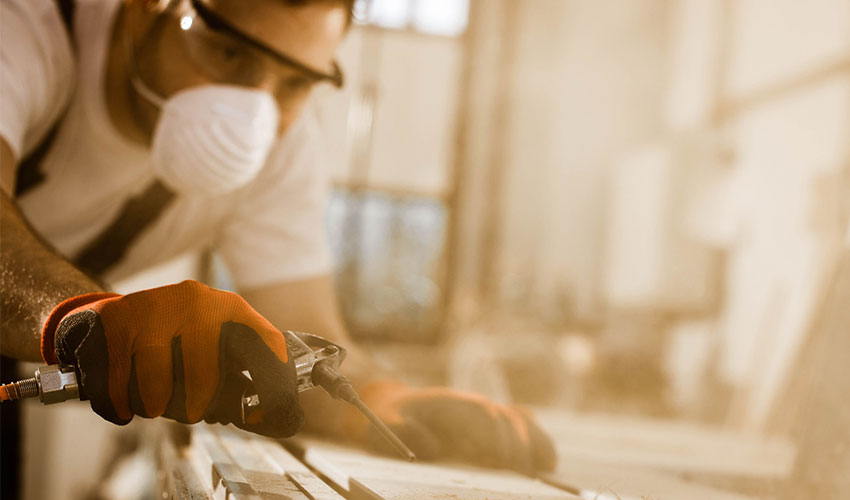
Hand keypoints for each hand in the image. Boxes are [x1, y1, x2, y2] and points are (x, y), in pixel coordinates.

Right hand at [41, 280, 302, 436]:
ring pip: (159, 383)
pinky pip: (121, 384)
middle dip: (197, 405)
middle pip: (204, 374)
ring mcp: (156, 307)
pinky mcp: (118, 320)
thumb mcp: (215, 348)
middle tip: (191, 411)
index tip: (267, 414)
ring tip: (154, 400)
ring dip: (156, 406)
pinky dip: (123, 404)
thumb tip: (282, 422)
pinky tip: (128, 398)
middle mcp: (198, 302)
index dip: (272, 383)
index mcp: (231, 309)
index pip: (267, 343)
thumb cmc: (176, 342)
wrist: (118, 315)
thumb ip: (244, 382)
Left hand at [345, 381, 556, 471]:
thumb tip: (432, 448)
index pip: (482, 413)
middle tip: (524, 474)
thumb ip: (402, 433)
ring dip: (535, 440)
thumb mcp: (384, 426)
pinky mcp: (492, 427)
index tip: (502, 461)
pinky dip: (537, 441)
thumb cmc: (388, 421)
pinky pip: (522, 426)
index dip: (495, 434)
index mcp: (449, 404)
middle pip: (507, 417)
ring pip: (520, 419)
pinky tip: (545, 463)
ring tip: (544, 468)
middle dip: (519, 444)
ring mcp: (485, 414)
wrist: (392, 408)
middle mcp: (473, 406)